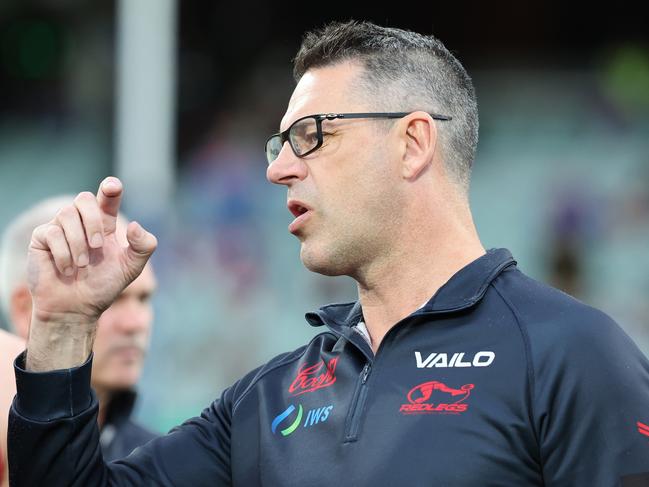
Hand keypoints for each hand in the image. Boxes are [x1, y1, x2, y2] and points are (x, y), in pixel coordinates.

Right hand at [25, 177, 156, 369]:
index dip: (110, 189)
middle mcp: (81, 222)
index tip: (113, 186)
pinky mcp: (41, 239)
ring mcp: (60, 228)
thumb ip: (143, 247)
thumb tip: (135, 225)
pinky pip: (51, 232)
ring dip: (78, 242)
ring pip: (66, 214)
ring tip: (82, 265)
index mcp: (104, 225)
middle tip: (98, 246)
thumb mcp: (131, 268)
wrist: (76, 308)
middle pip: (83, 199)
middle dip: (93, 220)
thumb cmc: (103, 286)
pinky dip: (63, 253)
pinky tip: (66, 270)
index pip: (107, 199)